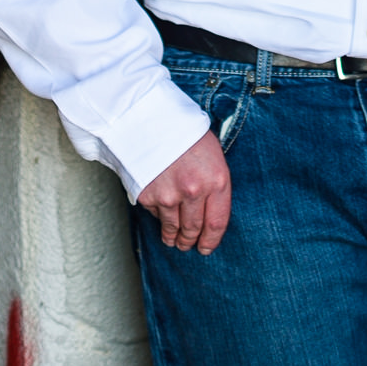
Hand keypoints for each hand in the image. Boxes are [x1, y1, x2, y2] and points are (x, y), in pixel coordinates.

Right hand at [137, 130, 231, 253]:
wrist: (151, 118)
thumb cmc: (184, 132)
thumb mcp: (212, 153)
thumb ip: (214, 183)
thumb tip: (210, 211)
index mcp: (217, 179)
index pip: (217, 222)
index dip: (212, 240)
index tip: (207, 247)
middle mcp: (195, 191)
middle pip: (194, 229)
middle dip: (192, 240)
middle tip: (189, 245)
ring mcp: (170, 195)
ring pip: (173, 229)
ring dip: (174, 238)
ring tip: (174, 240)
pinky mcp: (149, 196)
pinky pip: (156, 216)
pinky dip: (159, 218)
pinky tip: (161, 214)